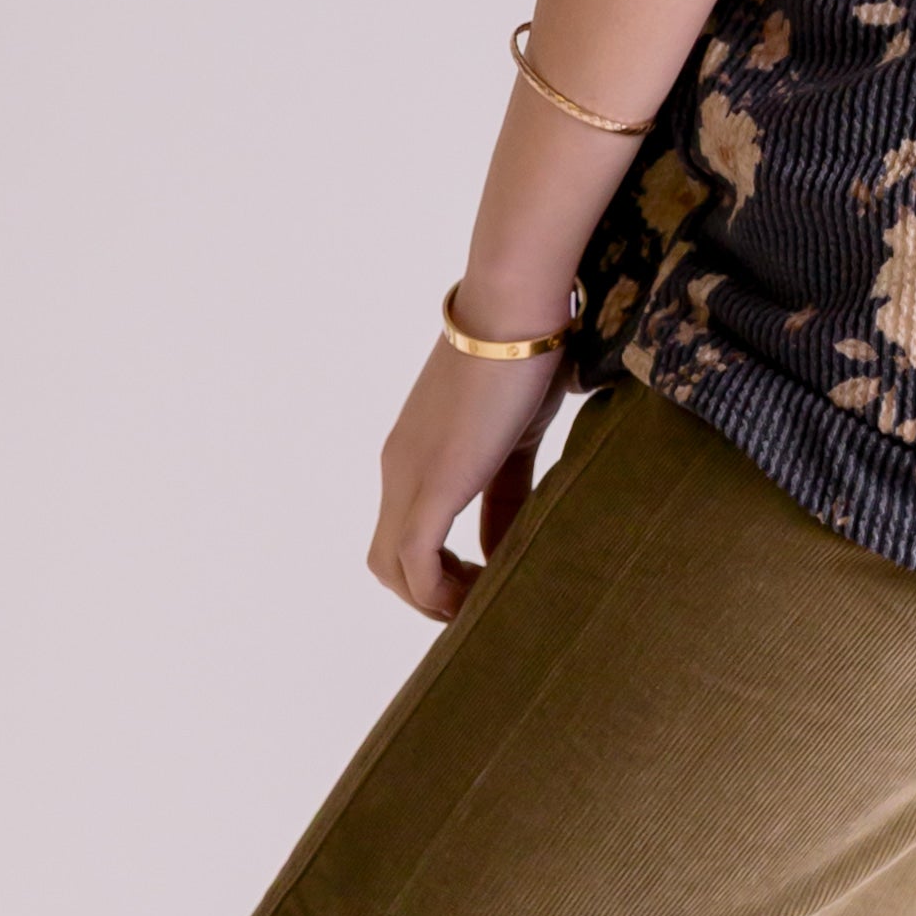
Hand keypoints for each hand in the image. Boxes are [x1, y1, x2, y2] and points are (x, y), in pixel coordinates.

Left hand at [370, 328, 567, 620]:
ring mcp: (408, 476)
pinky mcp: (430, 484)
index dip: (441, 574)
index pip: (407, 535)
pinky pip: (414, 562)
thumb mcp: (515, 440)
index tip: (488, 586)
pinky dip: (439, 592)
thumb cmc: (526, 359)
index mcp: (416, 455)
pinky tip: (484, 592)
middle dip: (432, 595)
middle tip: (486, 604)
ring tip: (487, 602)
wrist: (516, 312)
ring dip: (435, 599)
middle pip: (388, 562)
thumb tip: (507, 545)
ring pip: (392, 569)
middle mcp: (398, 468)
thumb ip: (506, 494)